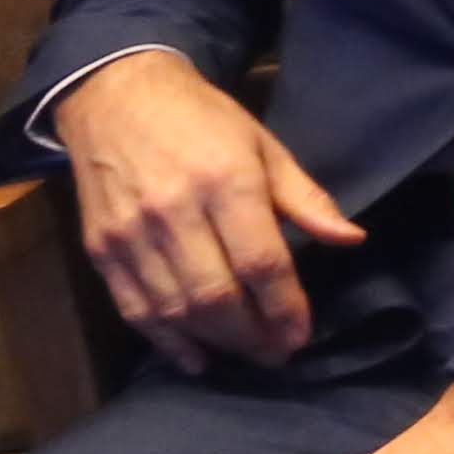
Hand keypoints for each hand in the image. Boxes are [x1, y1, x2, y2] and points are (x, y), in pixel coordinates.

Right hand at [53, 51, 364, 371]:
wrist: (116, 95)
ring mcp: (130, 234)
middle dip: (253, 335)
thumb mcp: (265, 147)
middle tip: (278, 353)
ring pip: (175, 309)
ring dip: (216, 342)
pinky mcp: (100, 248)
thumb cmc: (203, 120)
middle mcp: (174, 211)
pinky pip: (134, 309)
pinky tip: (196, 357)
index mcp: (225, 181)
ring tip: (248, 354)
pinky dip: (166, 341)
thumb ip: (306, 199)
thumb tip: (353, 240)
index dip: (285, 307)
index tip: (300, 334)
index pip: (261, 262)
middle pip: (216, 295)